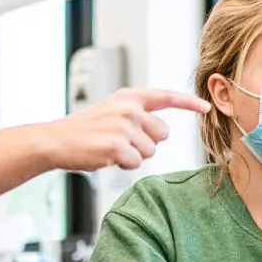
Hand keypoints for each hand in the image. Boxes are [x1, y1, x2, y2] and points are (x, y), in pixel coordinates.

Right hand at [46, 88, 210, 171]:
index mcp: (129, 97)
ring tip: (110, 148)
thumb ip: (138, 114)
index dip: (188, 102)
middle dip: (147, 142)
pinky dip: (123, 164)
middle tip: (121, 141)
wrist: (56, 141)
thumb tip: (163, 131)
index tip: (205, 107)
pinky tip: (106, 156)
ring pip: (150, 151)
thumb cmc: (86, 130)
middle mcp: (129, 108)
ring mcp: (124, 126)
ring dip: (133, 155)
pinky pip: (136, 162)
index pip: (166, 96)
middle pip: (163, 134)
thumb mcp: (113, 111)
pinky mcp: (117, 146)